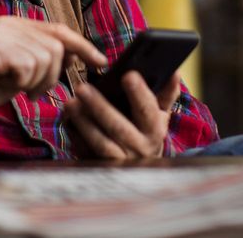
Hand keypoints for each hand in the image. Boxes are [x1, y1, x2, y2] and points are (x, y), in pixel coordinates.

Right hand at [0, 17, 106, 116]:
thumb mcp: (24, 71)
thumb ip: (45, 59)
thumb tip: (76, 56)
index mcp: (18, 24)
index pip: (59, 30)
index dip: (83, 46)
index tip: (101, 62)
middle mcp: (10, 24)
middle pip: (56, 48)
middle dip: (52, 76)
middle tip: (33, 91)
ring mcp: (0, 34)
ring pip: (44, 58)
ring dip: (36, 82)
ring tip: (19, 88)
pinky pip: (26, 66)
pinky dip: (21, 82)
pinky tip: (6, 83)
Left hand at [63, 70, 180, 159]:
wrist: (136, 170)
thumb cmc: (145, 133)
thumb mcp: (158, 116)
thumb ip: (166, 94)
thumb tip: (175, 71)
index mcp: (155, 131)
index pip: (148, 110)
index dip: (139, 93)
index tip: (128, 74)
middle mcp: (140, 149)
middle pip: (119, 127)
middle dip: (100, 107)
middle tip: (83, 88)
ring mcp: (120, 162)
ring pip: (100, 143)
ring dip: (84, 122)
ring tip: (70, 104)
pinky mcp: (101, 168)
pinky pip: (86, 153)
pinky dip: (76, 136)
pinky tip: (67, 121)